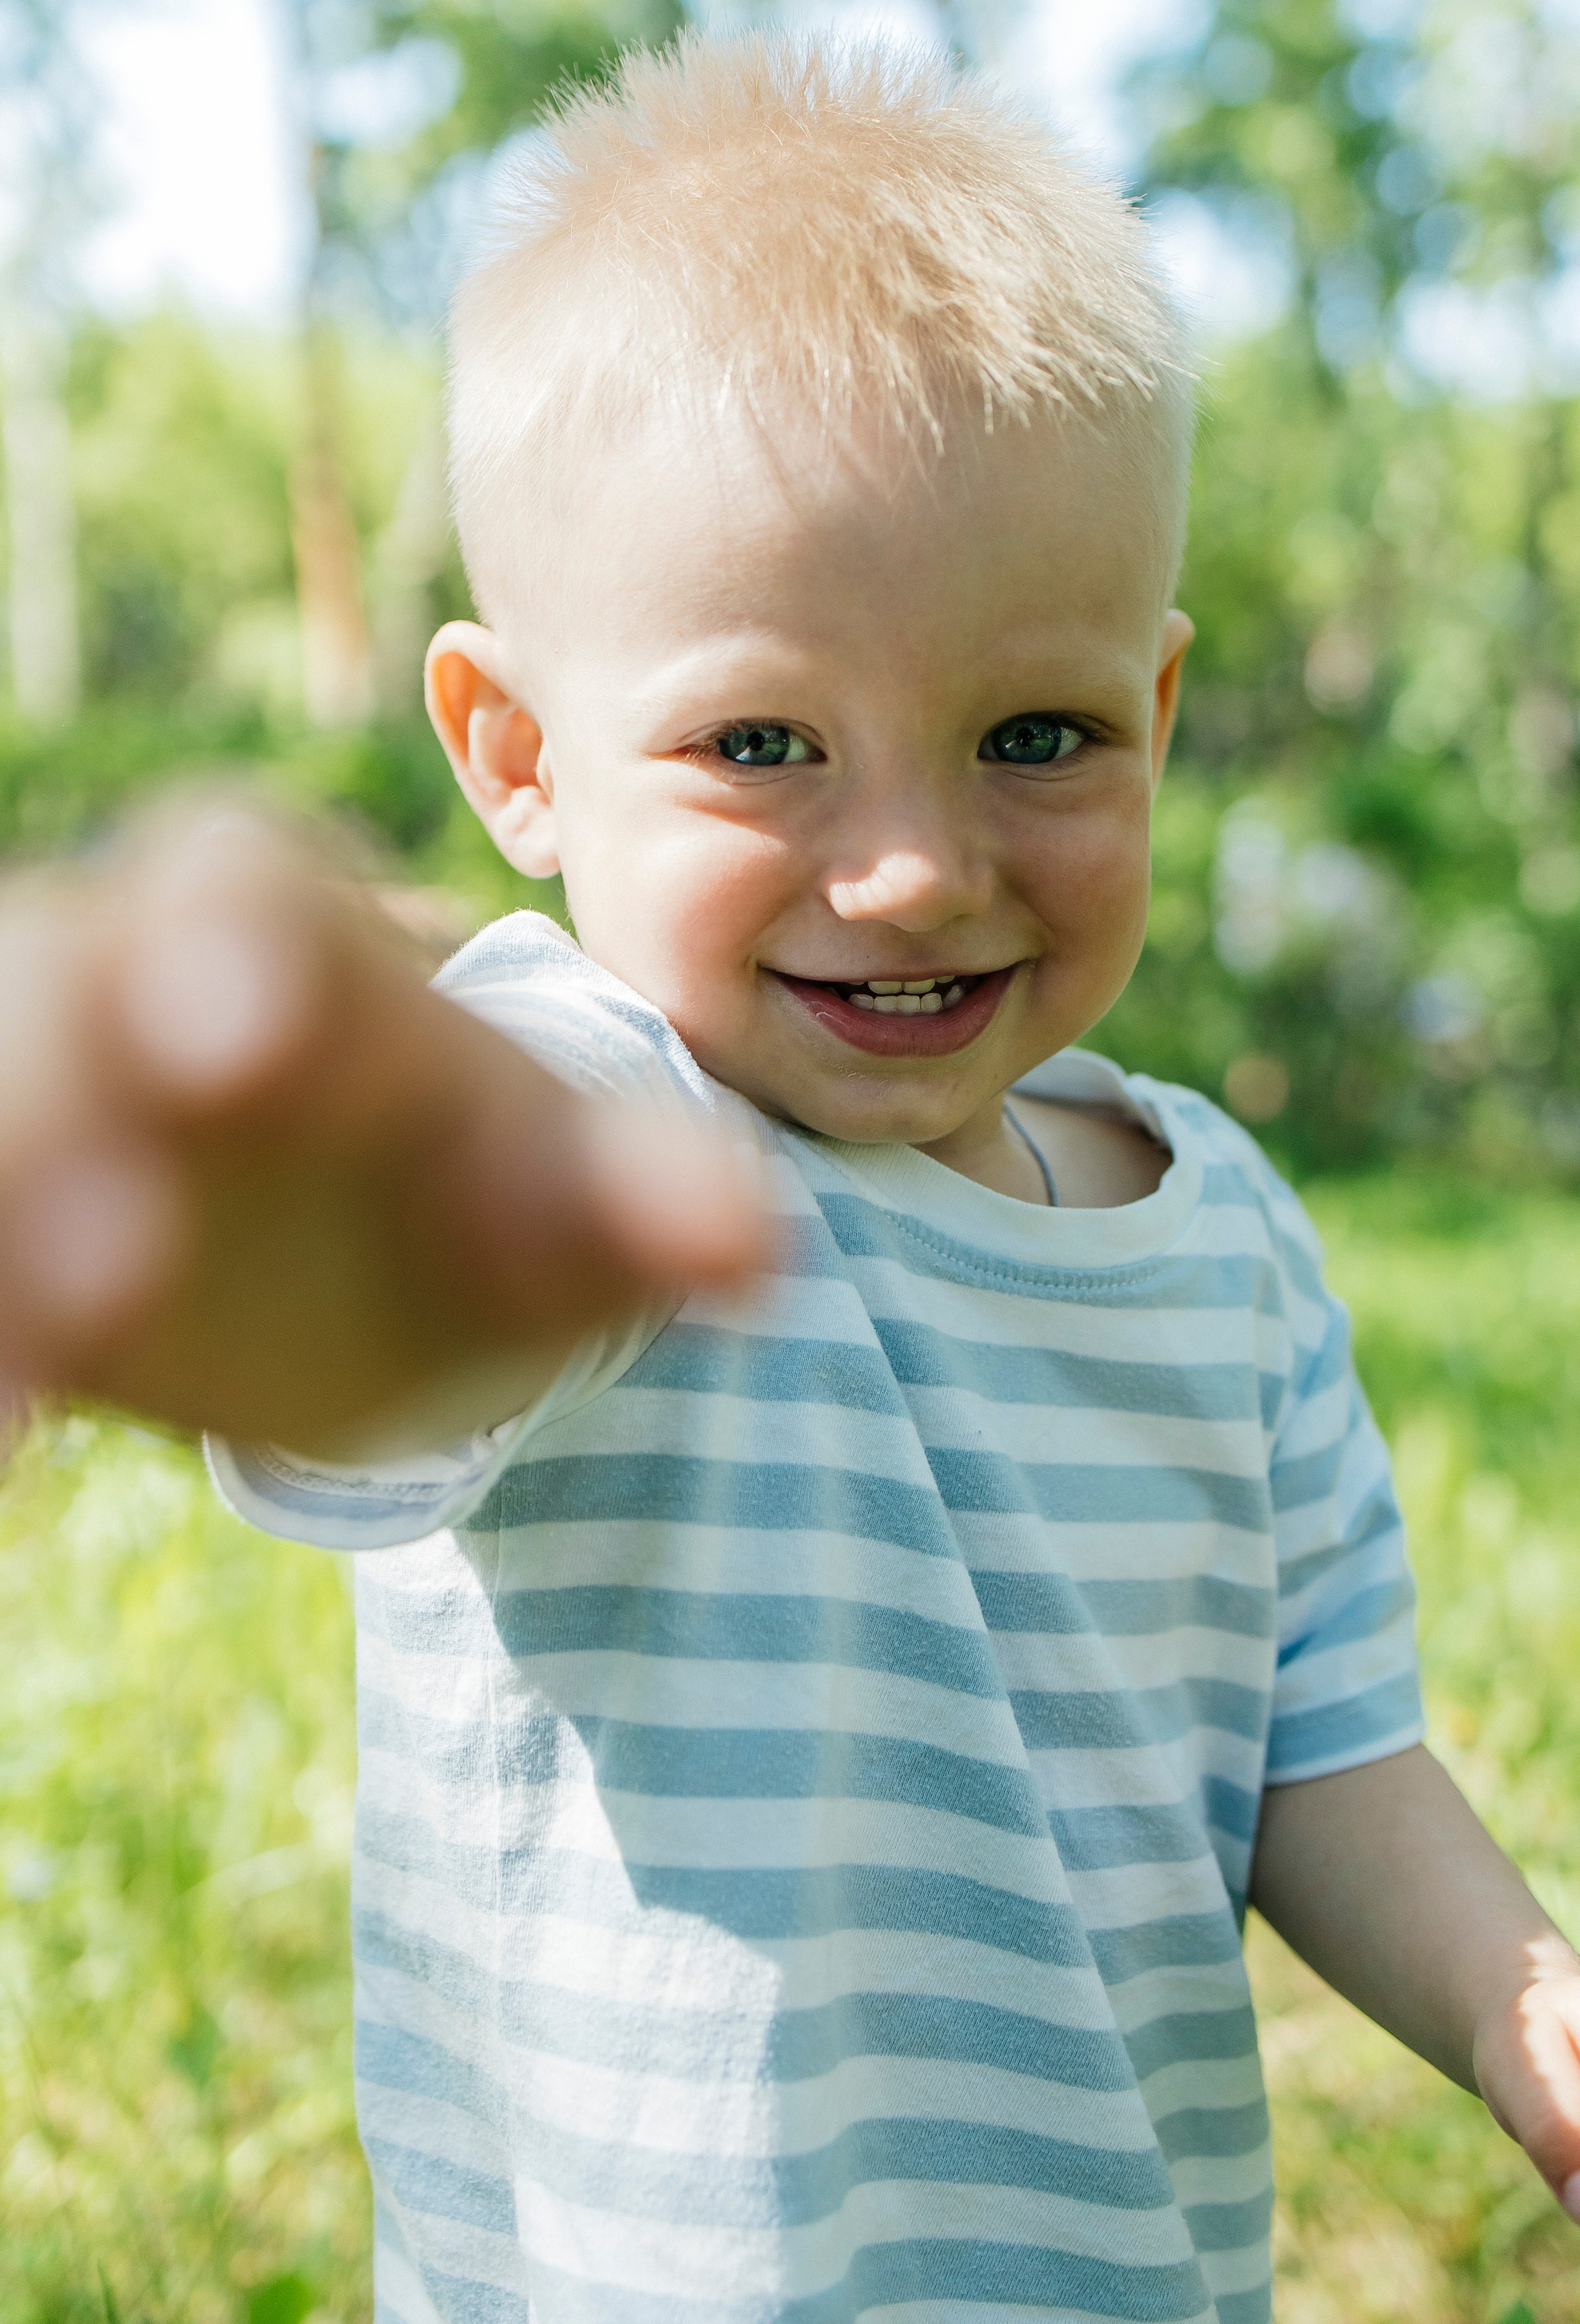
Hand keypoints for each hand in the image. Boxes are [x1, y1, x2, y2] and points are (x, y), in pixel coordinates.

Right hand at [0, 798, 765, 1451]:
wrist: (360, 1278)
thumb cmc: (465, 1193)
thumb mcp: (544, 1194)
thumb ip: (627, 1199)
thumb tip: (759, 1248)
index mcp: (285, 948)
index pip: (240, 887)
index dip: (233, 942)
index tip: (251, 1034)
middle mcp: (117, 1006)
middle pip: (56, 995)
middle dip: (60, 1106)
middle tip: (117, 1260)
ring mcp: (39, 1111)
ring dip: (8, 1232)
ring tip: (36, 1390)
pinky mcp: (7, 1226)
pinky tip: (14, 1436)